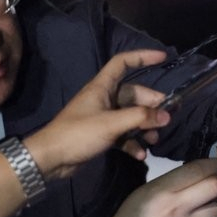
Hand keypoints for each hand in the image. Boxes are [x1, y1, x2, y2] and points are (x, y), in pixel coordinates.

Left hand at [24, 49, 171, 179]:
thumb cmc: (78, 133)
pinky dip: (133, 142)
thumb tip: (166, 115)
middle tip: (166, 118)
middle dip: (151, 106)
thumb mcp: (112, 124)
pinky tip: (140, 154)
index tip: (163, 58)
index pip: (123, 62)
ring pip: (131, 116)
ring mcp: (103, 117)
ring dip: (144, 127)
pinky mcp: (102, 134)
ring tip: (154, 139)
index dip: (142, 57)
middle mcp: (104, 99)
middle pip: (134, 95)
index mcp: (102, 87)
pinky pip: (124, 134)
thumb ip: (140, 118)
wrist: (49, 159)